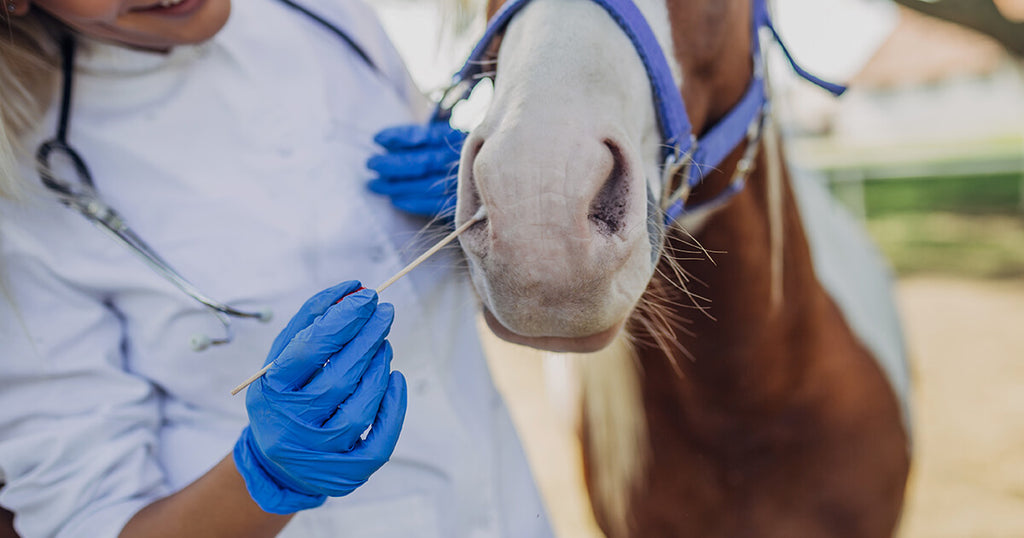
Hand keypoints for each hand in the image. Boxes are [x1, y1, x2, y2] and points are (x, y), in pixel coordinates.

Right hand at [233, 281, 407, 513]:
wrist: (277, 463)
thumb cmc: (285, 395)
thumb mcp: (282, 358)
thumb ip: (312, 320)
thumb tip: (351, 288)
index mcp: (270, 392)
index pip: (310, 350)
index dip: (342, 319)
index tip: (366, 295)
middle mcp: (291, 427)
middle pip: (339, 377)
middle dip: (367, 338)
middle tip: (385, 312)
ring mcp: (320, 453)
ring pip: (360, 407)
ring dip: (378, 368)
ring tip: (384, 344)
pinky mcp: (347, 473)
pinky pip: (379, 439)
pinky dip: (392, 406)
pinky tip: (395, 379)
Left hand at [367, 121, 465, 219]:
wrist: (481, 178)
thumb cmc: (452, 154)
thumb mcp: (441, 137)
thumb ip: (418, 138)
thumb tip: (381, 141)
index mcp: (457, 138)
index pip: (426, 136)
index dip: (401, 136)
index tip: (377, 138)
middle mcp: (462, 159)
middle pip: (423, 162)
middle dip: (393, 164)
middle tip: (370, 164)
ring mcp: (463, 183)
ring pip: (426, 185)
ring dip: (397, 186)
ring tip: (375, 184)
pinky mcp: (462, 204)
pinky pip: (435, 204)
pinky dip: (414, 203)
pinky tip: (396, 201)